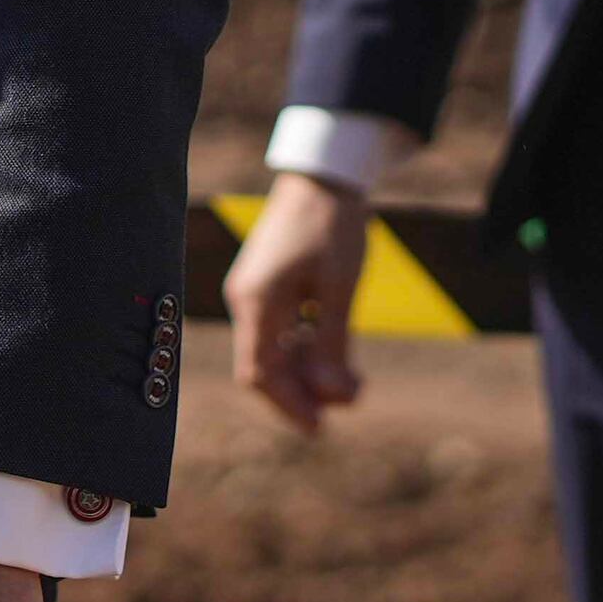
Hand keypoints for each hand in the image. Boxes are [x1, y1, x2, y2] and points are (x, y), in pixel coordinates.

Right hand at [225, 172, 372, 432]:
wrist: (324, 173)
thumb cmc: (332, 226)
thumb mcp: (339, 288)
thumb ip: (332, 344)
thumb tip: (330, 397)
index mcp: (257, 303)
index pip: (259, 373)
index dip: (288, 405)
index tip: (320, 428)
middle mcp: (248, 301)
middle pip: (265, 367)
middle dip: (304, 392)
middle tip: (350, 401)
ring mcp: (257, 292)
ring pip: (275, 350)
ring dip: (310, 371)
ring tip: (353, 381)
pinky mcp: (270, 284)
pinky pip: (282, 330)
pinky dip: (307, 348)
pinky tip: (337, 353)